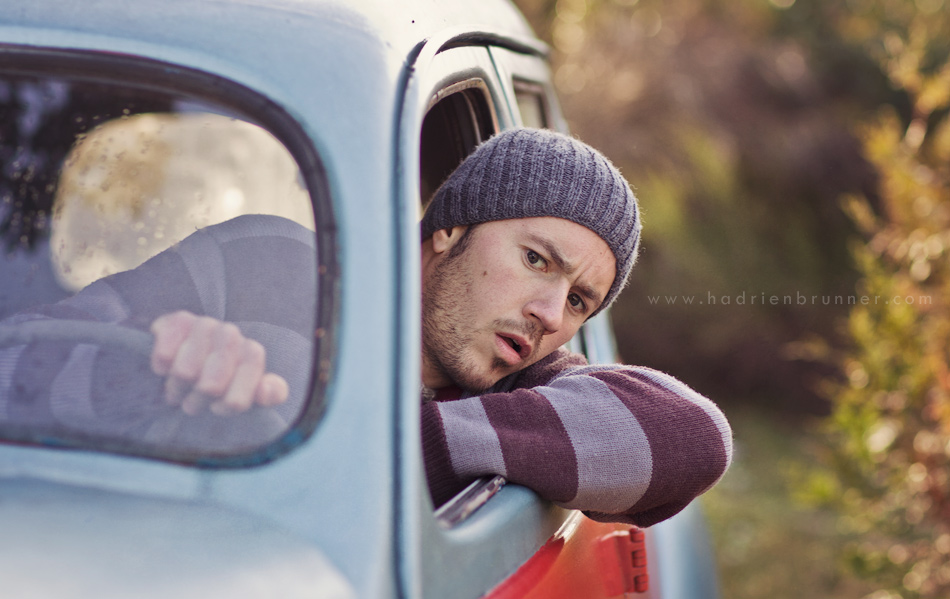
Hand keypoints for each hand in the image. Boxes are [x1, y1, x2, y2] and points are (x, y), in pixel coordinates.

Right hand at [150, 311, 288, 415]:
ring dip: (178, 387)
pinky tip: (163, 370)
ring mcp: (205, 325)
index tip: (218, 407)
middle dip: (198, 400)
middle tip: (192, 401)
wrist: (192, 352)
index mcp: (251, 355)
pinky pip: (165, 352)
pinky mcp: (178, 320)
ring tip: (177, 389)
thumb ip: (271, 393)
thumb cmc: (224, 378)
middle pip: (210, 386)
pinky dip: (162, 367)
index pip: (237, 397)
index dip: (223, 407)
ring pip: (185, 372)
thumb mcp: (250, 389)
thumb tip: (267, 390)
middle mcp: (231, 335)